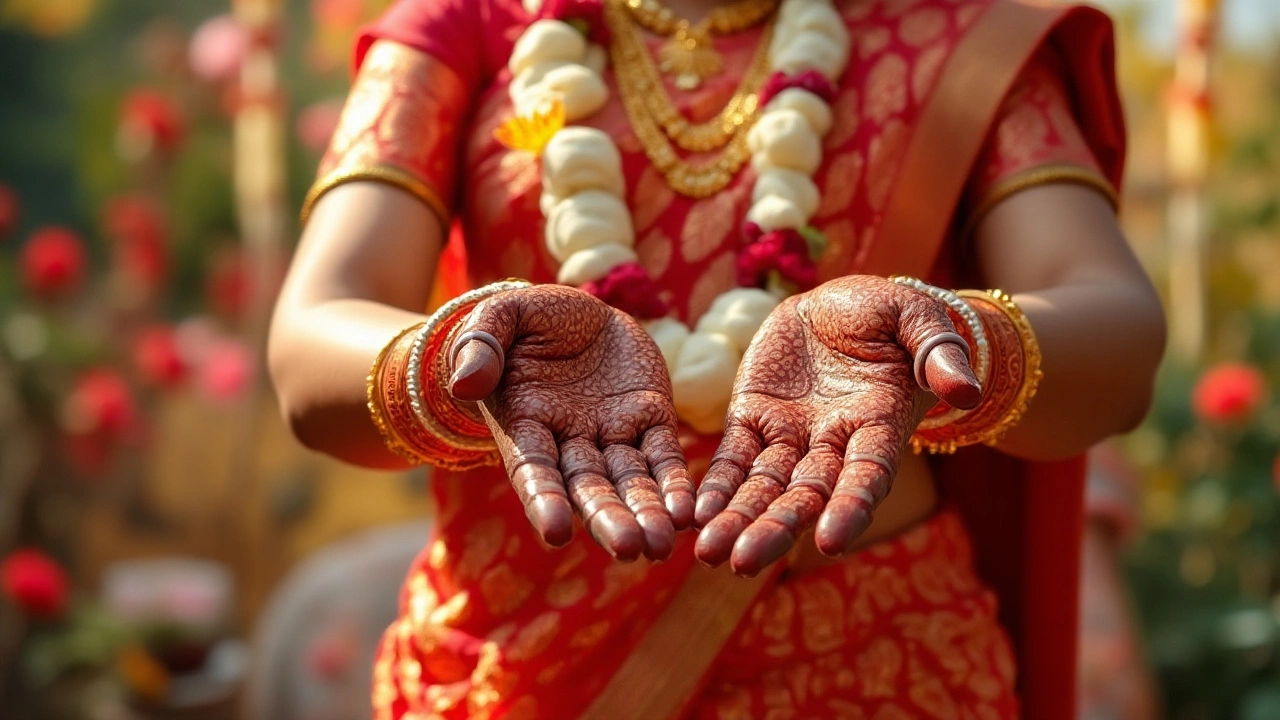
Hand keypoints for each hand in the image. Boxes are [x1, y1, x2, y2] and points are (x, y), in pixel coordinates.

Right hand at [449, 285, 692, 561]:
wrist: (578, 311)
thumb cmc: (529, 319)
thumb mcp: (501, 316)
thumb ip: (481, 345)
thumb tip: (464, 382)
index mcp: (525, 423)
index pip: (533, 469)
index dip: (544, 500)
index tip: (556, 533)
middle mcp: (569, 440)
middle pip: (587, 487)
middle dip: (608, 518)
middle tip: (631, 549)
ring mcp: (613, 432)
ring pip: (629, 481)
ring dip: (646, 513)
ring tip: (663, 545)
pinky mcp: (651, 416)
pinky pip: (663, 456)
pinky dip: (674, 484)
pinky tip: (687, 514)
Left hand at [693, 275, 981, 575]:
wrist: (841, 304)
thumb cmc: (890, 315)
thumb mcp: (917, 319)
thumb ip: (937, 354)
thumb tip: (968, 390)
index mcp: (878, 425)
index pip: (865, 476)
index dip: (850, 508)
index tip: (830, 542)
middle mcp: (833, 443)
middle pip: (805, 496)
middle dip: (775, 530)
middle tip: (742, 564)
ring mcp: (790, 435)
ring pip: (764, 487)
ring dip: (738, 520)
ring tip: (708, 554)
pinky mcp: (753, 417)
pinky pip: (733, 459)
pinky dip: (716, 487)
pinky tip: (695, 515)